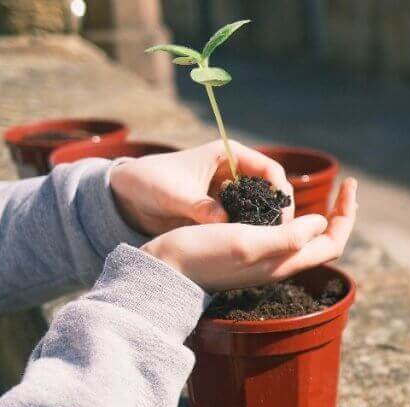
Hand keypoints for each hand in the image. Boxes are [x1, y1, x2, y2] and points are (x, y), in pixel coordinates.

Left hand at [108, 139, 294, 234]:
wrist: (128, 196)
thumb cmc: (149, 182)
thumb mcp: (174, 194)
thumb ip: (199, 207)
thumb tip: (223, 223)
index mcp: (228, 155)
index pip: (270, 170)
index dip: (281, 192)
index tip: (282, 216)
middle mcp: (235, 173)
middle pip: (272, 192)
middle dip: (279, 213)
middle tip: (280, 237)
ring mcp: (231, 193)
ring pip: (262, 209)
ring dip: (265, 226)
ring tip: (266, 245)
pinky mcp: (224, 212)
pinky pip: (245, 222)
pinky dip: (250, 233)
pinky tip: (249, 248)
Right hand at [141, 178, 356, 291]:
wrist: (165, 270)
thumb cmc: (202, 254)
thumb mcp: (248, 242)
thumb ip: (288, 237)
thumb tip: (322, 222)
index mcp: (285, 262)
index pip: (332, 243)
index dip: (346, 216)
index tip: (348, 185)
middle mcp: (279, 263)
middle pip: (323, 242)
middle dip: (340, 214)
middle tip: (347, 186)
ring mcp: (263, 259)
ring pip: (305, 238)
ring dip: (320, 215)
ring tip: (323, 193)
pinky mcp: (247, 252)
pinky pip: (283, 235)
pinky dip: (294, 217)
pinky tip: (283, 203)